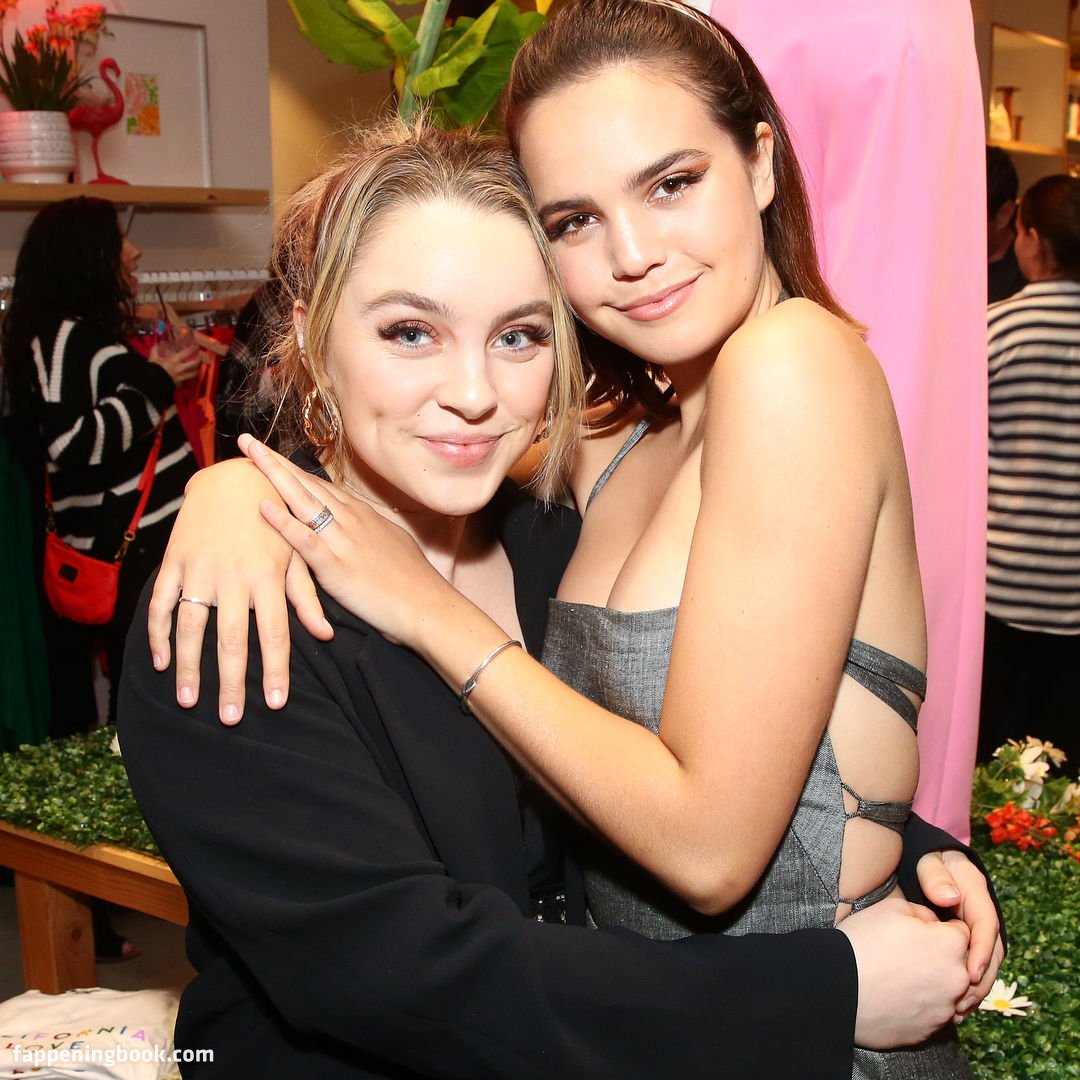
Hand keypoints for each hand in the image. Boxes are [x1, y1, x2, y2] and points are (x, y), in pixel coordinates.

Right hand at [147, 458, 331, 722]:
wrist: (232, 478)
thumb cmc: (273, 522)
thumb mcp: (296, 556)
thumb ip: (306, 597)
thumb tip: (325, 635)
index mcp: (268, 578)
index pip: (274, 634)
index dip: (275, 670)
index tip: (275, 704)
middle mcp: (234, 577)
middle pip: (232, 639)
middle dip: (231, 682)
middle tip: (229, 718)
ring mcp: (200, 570)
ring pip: (191, 627)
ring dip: (188, 667)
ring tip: (189, 701)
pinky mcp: (175, 561)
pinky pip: (162, 603)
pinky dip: (158, 633)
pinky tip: (158, 662)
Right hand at [149, 340, 201, 384]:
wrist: (151, 383)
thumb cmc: (153, 369)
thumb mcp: (153, 357)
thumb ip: (156, 349)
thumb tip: (160, 343)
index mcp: (173, 360)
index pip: (187, 352)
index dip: (193, 348)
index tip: (196, 346)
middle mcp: (180, 369)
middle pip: (195, 364)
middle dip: (199, 359)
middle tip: (200, 356)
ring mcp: (181, 377)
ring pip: (194, 374)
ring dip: (197, 370)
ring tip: (197, 367)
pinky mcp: (180, 384)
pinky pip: (187, 380)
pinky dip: (189, 377)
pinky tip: (188, 375)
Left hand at [241, 435, 447, 647]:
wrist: (428, 606)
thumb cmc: (414, 582)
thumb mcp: (394, 544)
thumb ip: (373, 531)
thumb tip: (365, 524)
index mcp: (362, 515)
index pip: (321, 485)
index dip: (293, 469)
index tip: (270, 454)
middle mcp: (351, 520)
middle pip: (306, 484)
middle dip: (274, 462)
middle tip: (246, 441)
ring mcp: (343, 540)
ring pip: (303, 501)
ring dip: (273, 476)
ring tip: (248, 456)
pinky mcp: (337, 567)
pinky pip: (306, 540)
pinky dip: (283, 522)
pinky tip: (263, 506)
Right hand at [839, 894, 969, 1049]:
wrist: (837, 987)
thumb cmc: (864, 942)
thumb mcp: (892, 908)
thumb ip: (924, 913)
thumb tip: (935, 924)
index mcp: (951, 945)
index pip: (963, 932)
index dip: (941, 929)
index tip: (919, 932)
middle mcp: (957, 980)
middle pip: (960, 964)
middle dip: (942, 957)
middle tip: (909, 953)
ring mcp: (945, 1009)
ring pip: (948, 991)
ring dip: (933, 983)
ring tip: (901, 976)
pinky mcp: (929, 1031)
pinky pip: (933, 1014)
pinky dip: (921, 1005)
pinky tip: (897, 995)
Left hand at [915, 849, 1004, 1015]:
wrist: (918, 858)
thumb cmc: (921, 857)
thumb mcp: (927, 860)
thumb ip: (935, 876)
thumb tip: (950, 898)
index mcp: (975, 890)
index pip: (986, 924)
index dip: (982, 951)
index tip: (971, 974)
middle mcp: (981, 910)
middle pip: (992, 950)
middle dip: (982, 978)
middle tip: (964, 1000)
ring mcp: (975, 925)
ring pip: (985, 961)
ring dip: (975, 986)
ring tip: (958, 1008)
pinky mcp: (966, 938)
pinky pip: (972, 963)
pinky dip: (965, 984)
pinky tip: (953, 1002)